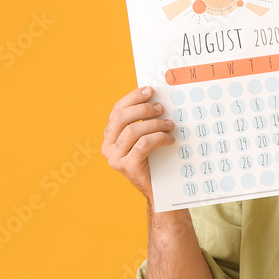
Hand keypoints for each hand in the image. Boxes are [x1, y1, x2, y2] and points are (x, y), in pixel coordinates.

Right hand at [101, 86, 175, 202]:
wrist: (159, 188)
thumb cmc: (154, 158)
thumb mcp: (146, 136)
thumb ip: (145, 120)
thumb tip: (157, 98)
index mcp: (110, 135)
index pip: (117, 110)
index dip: (133, 98)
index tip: (150, 90)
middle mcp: (108, 146)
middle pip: (122, 118)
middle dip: (143, 109)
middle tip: (161, 108)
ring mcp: (116, 157)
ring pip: (133, 131)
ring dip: (154, 124)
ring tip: (169, 125)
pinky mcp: (127, 166)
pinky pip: (142, 145)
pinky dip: (158, 138)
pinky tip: (169, 139)